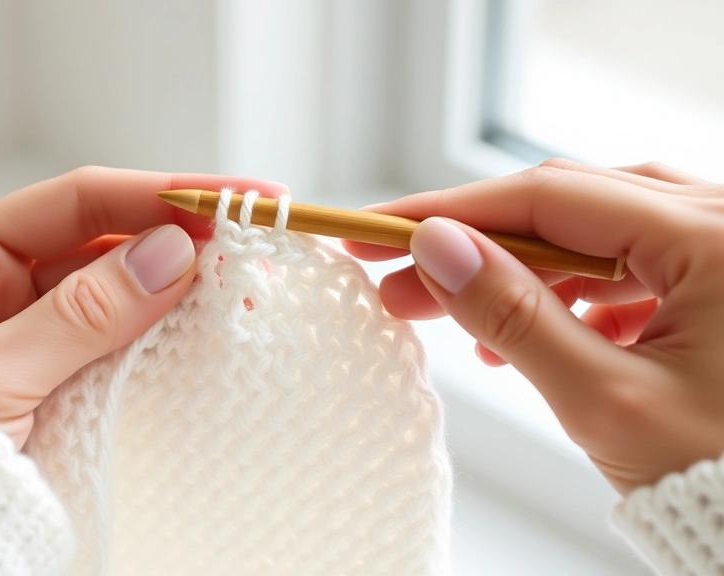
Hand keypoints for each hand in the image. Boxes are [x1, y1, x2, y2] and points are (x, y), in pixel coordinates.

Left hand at [0, 166, 285, 448]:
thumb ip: (80, 315)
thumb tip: (171, 253)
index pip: (76, 202)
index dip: (161, 193)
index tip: (235, 196)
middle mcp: (0, 283)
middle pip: (108, 239)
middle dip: (182, 237)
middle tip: (257, 238)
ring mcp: (34, 329)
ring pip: (123, 290)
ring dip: (183, 286)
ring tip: (248, 284)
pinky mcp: (59, 374)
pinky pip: (122, 341)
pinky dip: (166, 334)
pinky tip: (209, 328)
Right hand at [345, 159, 723, 493]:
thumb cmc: (720, 477)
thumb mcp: (603, 399)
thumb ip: (513, 314)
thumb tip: (435, 247)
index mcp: (715, 237)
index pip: (549, 197)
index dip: (448, 210)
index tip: (376, 228)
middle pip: (567, 206)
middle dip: (475, 243)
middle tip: (397, 281)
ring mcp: (721, 248)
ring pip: (593, 230)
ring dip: (519, 269)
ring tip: (462, 321)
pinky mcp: (715, 278)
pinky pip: (626, 262)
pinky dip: (568, 292)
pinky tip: (535, 331)